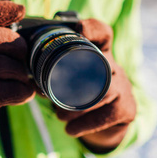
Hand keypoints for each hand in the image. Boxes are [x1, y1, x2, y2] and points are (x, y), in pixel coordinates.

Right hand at [0, 1, 34, 157]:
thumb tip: (23, 27)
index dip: (1, 9)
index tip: (21, 10)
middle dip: (17, 45)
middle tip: (21, 58)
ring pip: (7, 65)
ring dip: (21, 74)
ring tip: (19, 80)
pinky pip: (10, 90)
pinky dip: (23, 92)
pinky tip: (22, 93)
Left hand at [55, 19, 135, 152]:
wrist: (106, 124)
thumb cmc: (80, 95)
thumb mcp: (67, 81)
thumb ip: (50, 75)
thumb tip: (29, 79)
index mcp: (99, 56)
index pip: (103, 34)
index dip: (93, 28)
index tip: (80, 29)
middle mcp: (114, 68)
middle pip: (100, 67)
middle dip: (73, 85)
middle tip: (51, 98)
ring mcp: (124, 88)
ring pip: (103, 93)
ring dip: (76, 108)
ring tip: (59, 116)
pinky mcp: (127, 109)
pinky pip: (109, 115)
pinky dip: (85, 124)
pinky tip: (70, 129)